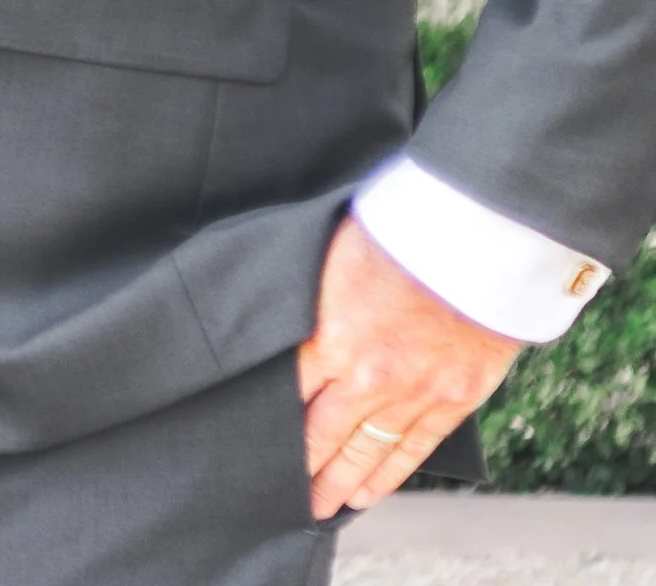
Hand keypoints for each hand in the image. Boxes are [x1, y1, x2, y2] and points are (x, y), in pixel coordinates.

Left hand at [298, 213, 519, 518]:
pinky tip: (368, 492)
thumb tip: (293, 317)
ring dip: (341, 480)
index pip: (291, 390)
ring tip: (321, 504)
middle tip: (283, 492)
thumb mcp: (336, 256)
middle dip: (303, 465)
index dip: (274, 418)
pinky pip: (413, 448)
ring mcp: (413, 392)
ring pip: (367, 449)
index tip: (257, 436)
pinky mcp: (452, 399)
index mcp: (332, 333)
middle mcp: (367, 374)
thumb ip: (315, 298)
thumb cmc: (405, 233)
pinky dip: (389, 473)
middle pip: (324, 431)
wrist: (479, 243)